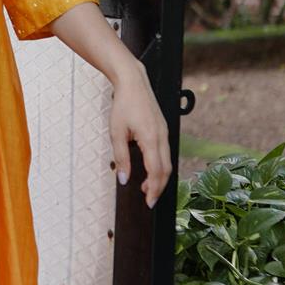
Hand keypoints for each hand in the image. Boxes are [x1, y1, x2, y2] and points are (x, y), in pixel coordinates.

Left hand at [110, 69, 171, 208]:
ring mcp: (165, 132)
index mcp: (151, 138)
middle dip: (159, 187)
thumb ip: (121, 158)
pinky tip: (150, 169)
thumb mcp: (116, 133)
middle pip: (166, 170)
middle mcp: (162, 137)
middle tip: (149, 200)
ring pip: (168, 162)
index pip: (156, 171)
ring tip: (147, 187)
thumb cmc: (123, 105)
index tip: (149, 202)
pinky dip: (160, 165)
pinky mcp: (163, 129)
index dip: (153, 189)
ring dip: (159, 177)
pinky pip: (166, 152)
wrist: (133, 82)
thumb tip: (124, 179)